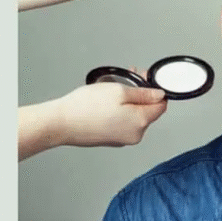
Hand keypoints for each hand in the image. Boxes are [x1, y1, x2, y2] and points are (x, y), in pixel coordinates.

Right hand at [52, 79, 166, 146]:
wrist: (60, 124)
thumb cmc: (85, 107)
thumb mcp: (119, 91)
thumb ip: (144, 93)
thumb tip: (159, 95)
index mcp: (140, 123)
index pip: (161, 106)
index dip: (156, 91)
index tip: (146, 81)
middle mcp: (135, 135)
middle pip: (148, 111)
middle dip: (140, 94)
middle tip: (128, 80)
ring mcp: (122, 139)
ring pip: (134, 116)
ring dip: (128, 102)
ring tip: (113, 90)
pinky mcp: (111, 140)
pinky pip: (122, 122)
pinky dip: (119, 112)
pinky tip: (106, 103)